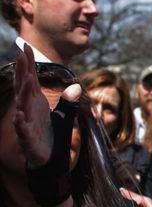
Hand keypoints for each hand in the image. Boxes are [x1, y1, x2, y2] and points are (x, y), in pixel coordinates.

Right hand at [12, 44, 80, 167]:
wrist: (49, 158)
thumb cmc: (52, 134)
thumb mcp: (64, 116)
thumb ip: (68, 101)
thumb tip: (76, 87)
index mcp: (35, 102)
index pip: (30, 80)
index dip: (28, 65)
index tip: (26, 47)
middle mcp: (28, 110)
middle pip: (24, 88)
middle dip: (22, 72)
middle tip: (21, 55)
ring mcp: (26, 123)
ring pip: (22, 106)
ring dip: (23, 93)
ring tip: (25, 79)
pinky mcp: (28, 139)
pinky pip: (23, 130)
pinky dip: (20, 123)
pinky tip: (19, 116)